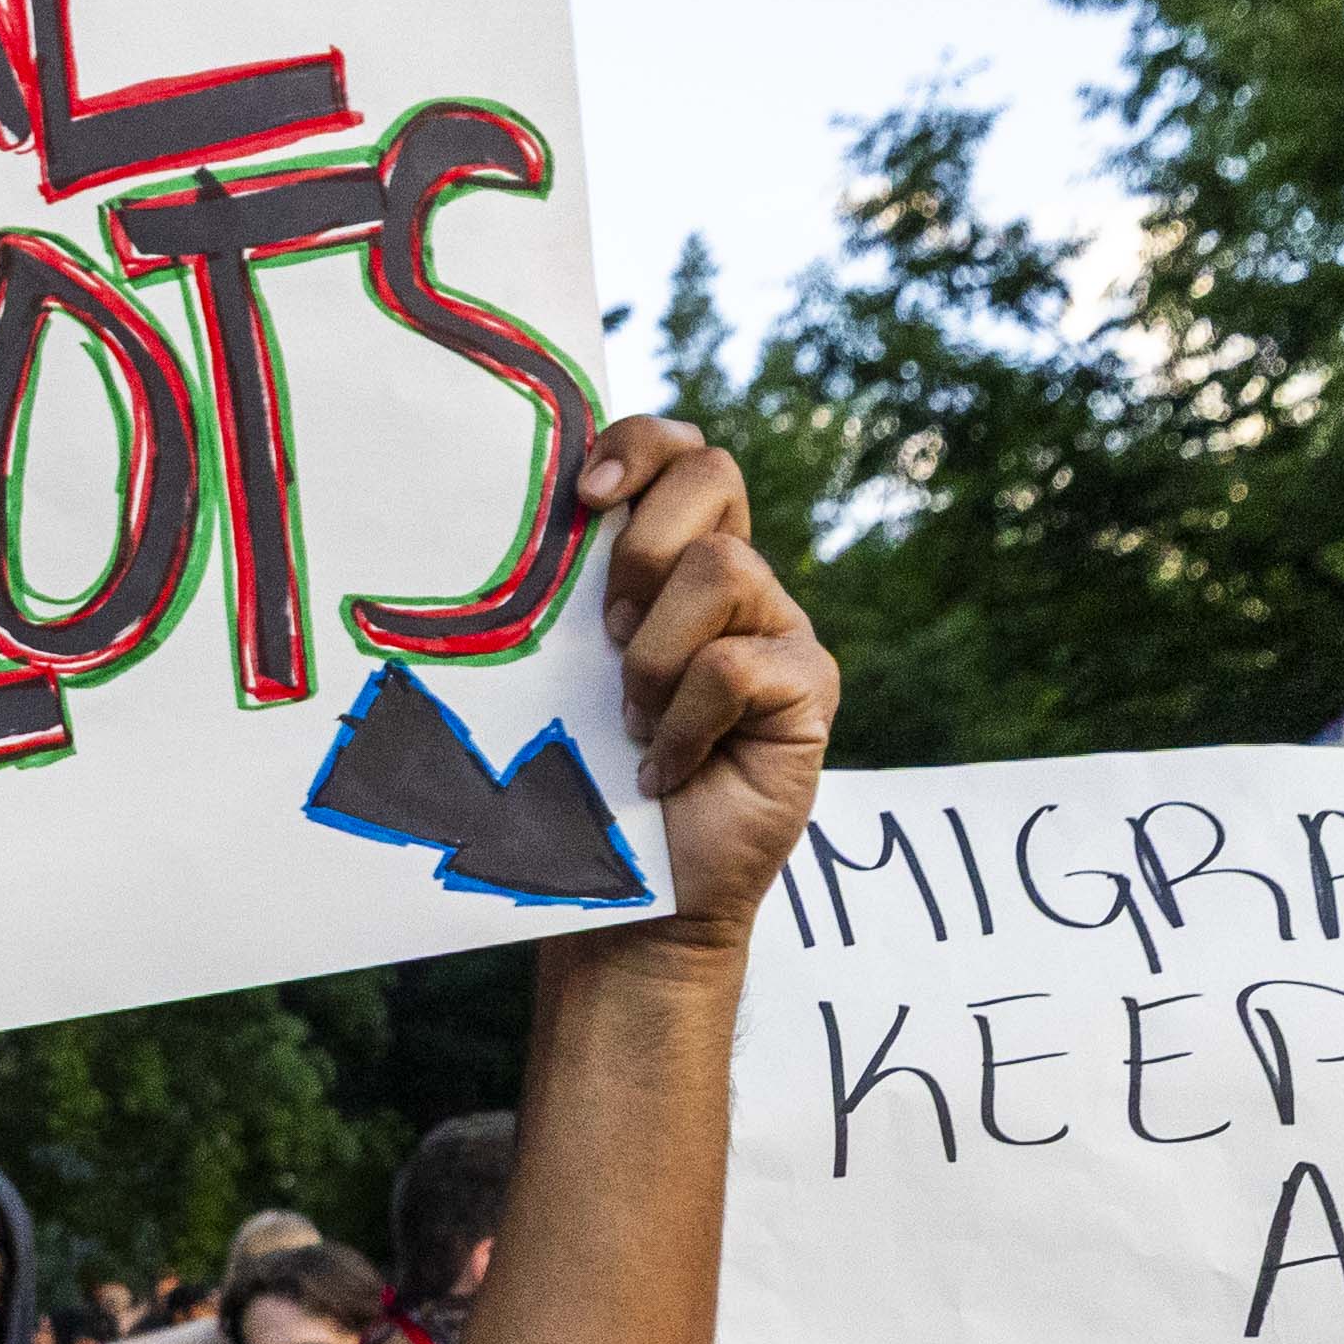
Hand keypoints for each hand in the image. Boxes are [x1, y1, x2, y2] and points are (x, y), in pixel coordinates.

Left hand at [579, 417, 833, 947]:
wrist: (629, 899)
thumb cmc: (582, 784)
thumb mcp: (557, 671)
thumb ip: (565, 592)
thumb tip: (535, 518)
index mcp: (672, 558)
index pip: (678, 449)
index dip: (638, 445)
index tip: (582, 499)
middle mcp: (735, 580)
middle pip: (713, 473)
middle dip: (640, 546)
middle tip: (607, 634)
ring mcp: (779, 630)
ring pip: (723, 568)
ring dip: (655, 653)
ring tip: (634, 721)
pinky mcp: (808, 688)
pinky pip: (739, 664)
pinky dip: (684, 723)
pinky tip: (663, 770)